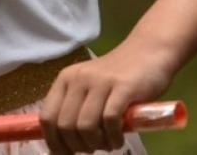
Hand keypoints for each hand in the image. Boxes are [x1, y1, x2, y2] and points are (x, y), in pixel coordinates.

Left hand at [40, 43, 173, 153]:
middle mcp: (78, 79)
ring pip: (86, 126)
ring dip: (96, 144)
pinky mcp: (123, 88)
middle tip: (92, 149)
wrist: (148, 51)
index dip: (54, 142)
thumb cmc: (117, 75)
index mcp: (65, 80)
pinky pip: (110, 121)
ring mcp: (101, 82)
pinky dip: (113, 138)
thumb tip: (63, 145)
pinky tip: (118, 140)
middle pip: (66, 126)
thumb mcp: (89, 88)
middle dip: (78, 146)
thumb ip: (75, 109)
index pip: (47, 117)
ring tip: (108, 145)